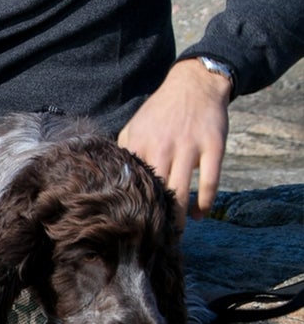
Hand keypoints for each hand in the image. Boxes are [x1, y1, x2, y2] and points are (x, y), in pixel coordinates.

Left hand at [118, 59, 230, 222]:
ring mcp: (189, 147)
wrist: (194, 84)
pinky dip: (205, 202)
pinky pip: (209, 182)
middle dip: (154, 218)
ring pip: (182, 191)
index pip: (132, 182)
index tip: (127, 227)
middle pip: (156, 192)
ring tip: (175, 234)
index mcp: (140, 144)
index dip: (130, 207)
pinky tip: (200, 214)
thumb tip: (109, 178)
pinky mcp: (213, 146)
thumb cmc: (161, 110)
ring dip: (179, 218)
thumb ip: (125, 151)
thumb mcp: (136, 126)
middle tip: (152, 239)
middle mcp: (163, 146)